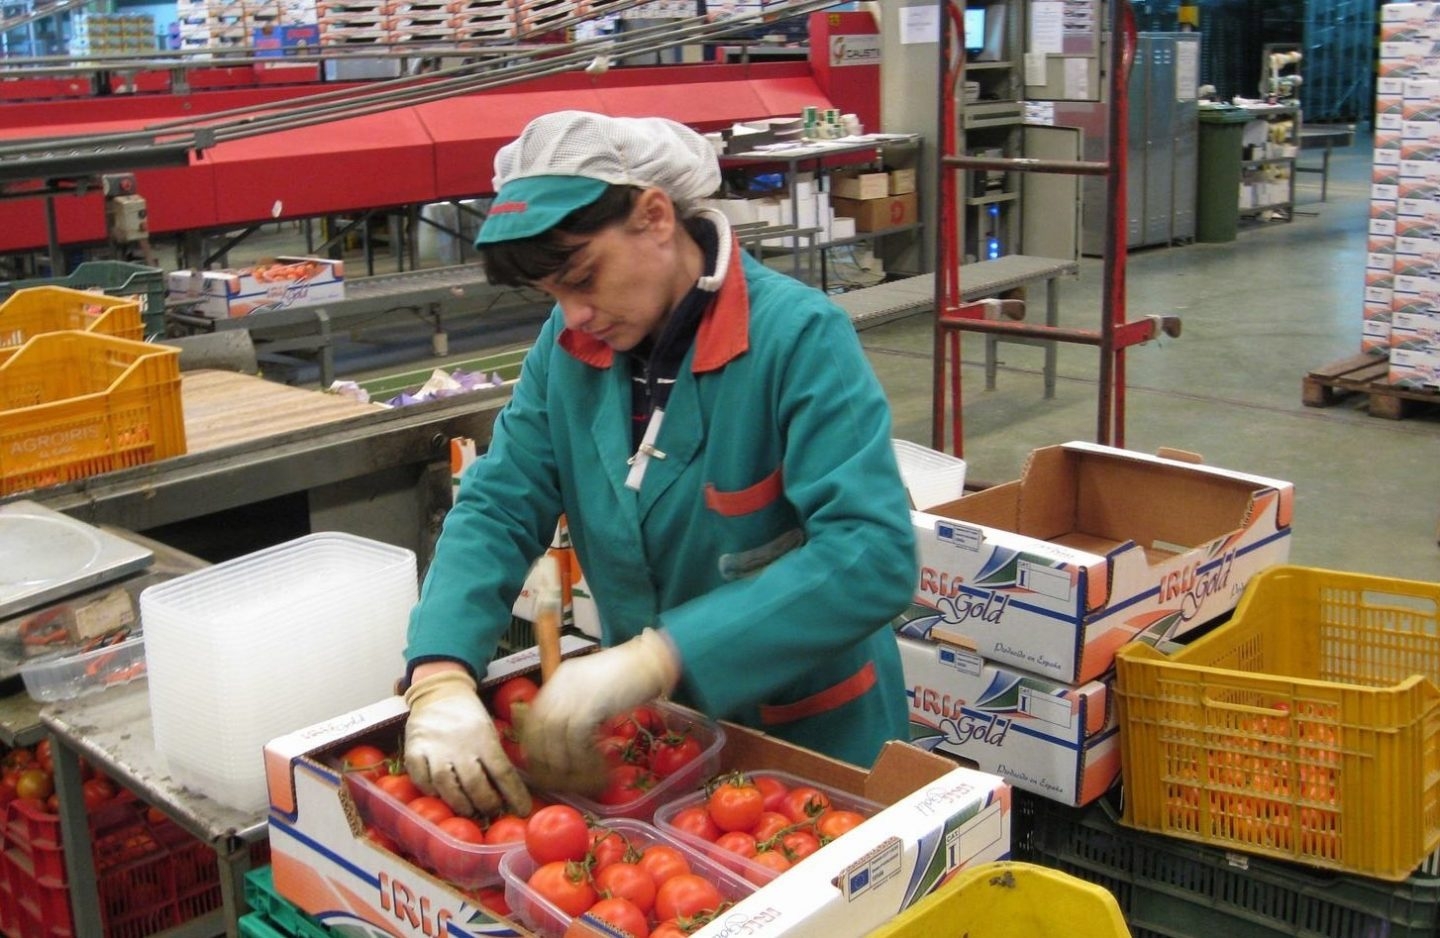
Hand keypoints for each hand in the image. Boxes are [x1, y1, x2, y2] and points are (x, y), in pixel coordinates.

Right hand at [403, 669, 531, 816]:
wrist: (439, 692)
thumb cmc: (469, 716)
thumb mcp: (489, 730)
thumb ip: (495, 756)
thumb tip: (510, 789)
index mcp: (484, 737)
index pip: (502, 771)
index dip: (514, 794)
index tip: (522, 811)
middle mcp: (460, 744)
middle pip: (474, 783)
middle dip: (486, 803)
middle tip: (491, 811)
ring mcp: (434, 748)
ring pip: (446, 784)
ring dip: (459, 803)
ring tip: (469, 810)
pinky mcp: (413, 750)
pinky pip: (420, 778)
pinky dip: (430, 791)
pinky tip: (440, 796)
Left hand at [515, 629, 679, 794]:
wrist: (654, 661)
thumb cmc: (633, 676)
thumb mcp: (598, 688)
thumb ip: (582, 706)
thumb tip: (571, 739)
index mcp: (561, 678)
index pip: (534, 715)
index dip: (536, 743)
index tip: (544, 761)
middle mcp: (562, 684)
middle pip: (539, 728)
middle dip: (546, 757)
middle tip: (561, 775)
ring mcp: (575, 693)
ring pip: (556, 738)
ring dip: (567, 762)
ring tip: (584, 774)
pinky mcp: (591, 704)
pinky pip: (577, 740)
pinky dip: (584, 758)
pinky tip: (598, 765)